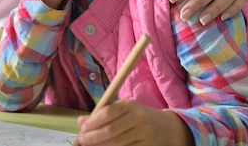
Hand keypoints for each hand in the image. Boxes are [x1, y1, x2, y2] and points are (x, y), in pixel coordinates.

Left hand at [75, 100, 192, 145]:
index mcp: (129, 105)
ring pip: (118, 143)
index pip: (108, 113)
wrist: (166, 127)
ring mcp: (143, 134)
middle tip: (82, 140)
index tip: (83, 128)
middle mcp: (138, 118)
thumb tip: (80, 121)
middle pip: (111, 130)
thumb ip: (102, 114)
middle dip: (93, 137)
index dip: (93, 122)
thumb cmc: (138, 115)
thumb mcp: (123, 109)